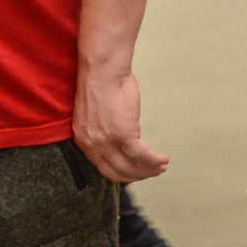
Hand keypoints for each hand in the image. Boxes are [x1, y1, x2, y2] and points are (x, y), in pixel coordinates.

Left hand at [72, 62, 167, 182]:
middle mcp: (92, 145)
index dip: (121, 173)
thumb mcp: (94, 113)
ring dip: (148, 171)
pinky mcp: (124, 135)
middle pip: (116, 172)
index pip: (102, 167)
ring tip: (161, 168)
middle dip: (136, 176)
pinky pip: (143, 156)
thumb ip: (102, 128)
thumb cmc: (101, 84)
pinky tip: (163, 159)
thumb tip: (118, 134)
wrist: (102, 70)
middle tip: (151, 173)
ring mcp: (107, 142)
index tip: (135, 171)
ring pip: (130, 168)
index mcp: (83, 139)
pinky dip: (155, 161)